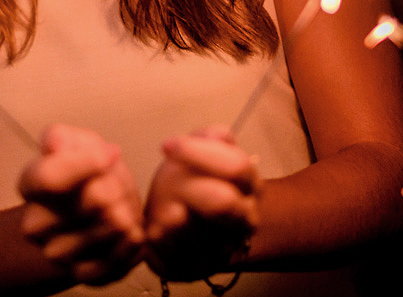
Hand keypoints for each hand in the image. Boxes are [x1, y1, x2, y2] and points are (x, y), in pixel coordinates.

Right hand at [18, 124, 144, 285]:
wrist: (90, 214)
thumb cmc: (86, 173)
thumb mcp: (77, 142)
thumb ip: (64, 137)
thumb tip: (57, 146)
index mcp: (29, 186)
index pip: (50, 177)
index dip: (86, 164)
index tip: (109, 155)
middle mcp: (35, 225)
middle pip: (95, 200)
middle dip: (117, 186)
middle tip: (116, 186)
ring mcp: (58, 254)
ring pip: (114, 226)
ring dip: (129, 212)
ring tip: (122, 208)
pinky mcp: (83, 275)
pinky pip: (120, 256)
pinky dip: (133, 240)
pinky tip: (131, 230)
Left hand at [144, 125, 259, 281]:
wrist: (187, 226)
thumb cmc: (191, 182)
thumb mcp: (198, 154)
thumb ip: (207, 140)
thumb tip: (218, 133)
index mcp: (248, 184)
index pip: (235, 166)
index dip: (199, 153)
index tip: (166, 145)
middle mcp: (245, 218)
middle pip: (224, 203)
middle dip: (192, 189)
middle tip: (166, 178)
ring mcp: (225, 247)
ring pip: (207, 238)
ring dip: (180, 221)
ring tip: (163, 208)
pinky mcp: (198, 268)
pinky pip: (183, 260)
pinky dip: (167, 245)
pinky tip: (154, 230)